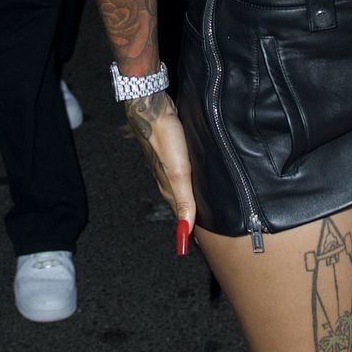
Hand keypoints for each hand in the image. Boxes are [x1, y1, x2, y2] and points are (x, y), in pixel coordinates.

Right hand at [124, 90, 196, 247]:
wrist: (150, 106)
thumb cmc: (164, 137)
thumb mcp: (178, 172)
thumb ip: (183, 200)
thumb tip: (185, 230)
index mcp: (168, 187)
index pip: (181, 216)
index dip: (189, 230)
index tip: (196, 245)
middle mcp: (167, 179)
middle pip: (181, 203)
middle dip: (189, 217)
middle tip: (200, 231)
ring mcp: (168, 164)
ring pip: (181, 187)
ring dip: (189, 199)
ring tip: (199, 210)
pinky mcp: (172, 151)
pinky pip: (182, 172)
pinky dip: (189, 180)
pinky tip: (194, 178)